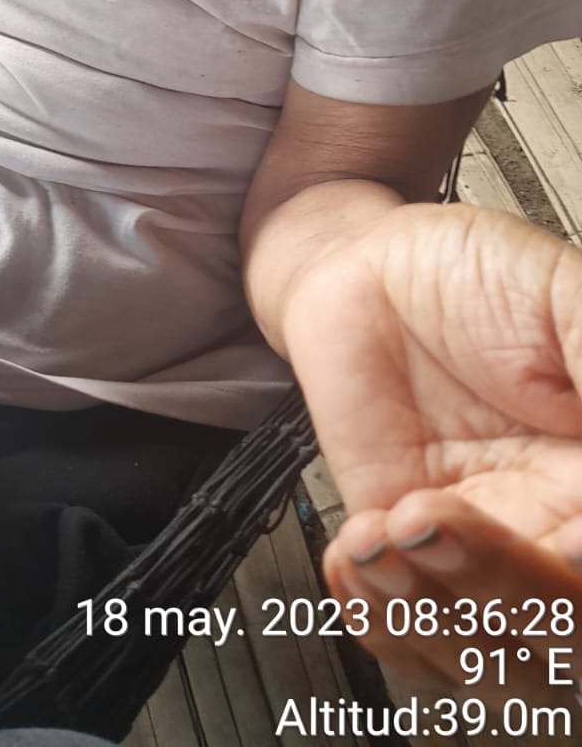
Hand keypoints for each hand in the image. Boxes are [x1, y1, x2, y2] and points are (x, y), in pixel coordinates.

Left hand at [279, 202, 581, 711]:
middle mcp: (561, 526)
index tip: (562, 537)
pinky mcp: (408, 547)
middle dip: (503, 594)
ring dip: (431, 609)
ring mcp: (486, 545)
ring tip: (387, 531)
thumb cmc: (472, 270)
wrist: (363, 263)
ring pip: (491, 652)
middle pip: (566, 633)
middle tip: (435, 518)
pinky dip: (379, 616)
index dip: (581, 570)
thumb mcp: (564, 296)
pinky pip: (406, 627)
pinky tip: (357, 556)